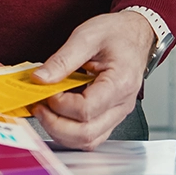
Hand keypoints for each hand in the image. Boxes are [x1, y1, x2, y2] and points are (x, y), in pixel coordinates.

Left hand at [30, 11, 153, 149]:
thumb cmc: (117, 34)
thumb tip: (40, 79)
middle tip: (40, 106)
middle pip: (87, 134)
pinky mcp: (111, 117)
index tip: (47, 91)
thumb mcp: (87, 36)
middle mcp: (122, 104)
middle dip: (55, 124)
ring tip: (47, 111)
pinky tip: (59, 116)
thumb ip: (62, 59)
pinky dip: (70, 133)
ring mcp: (118, 113)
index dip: (60, 105)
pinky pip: (91, 136)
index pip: (86, 110)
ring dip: (61, 132)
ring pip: (88, 141)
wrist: (135, 34)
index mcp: (120, 82)